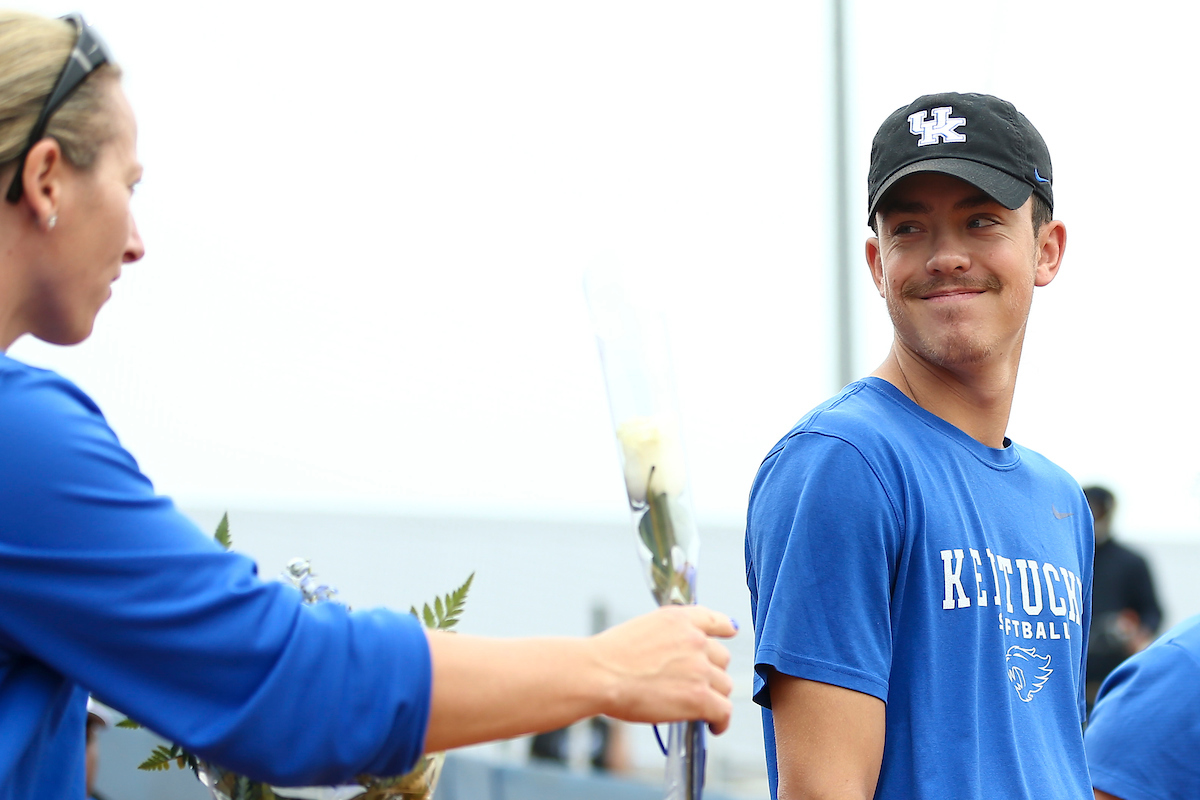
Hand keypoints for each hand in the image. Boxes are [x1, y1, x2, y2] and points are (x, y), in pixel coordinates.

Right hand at [587, 605, 735, 733]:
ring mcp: (700, 668)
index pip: (715, 620)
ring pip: (724, 685)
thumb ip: (669, 637)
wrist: (600, 674)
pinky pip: (724, 710)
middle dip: (712, 672)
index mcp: (679, 619)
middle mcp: (695, 639)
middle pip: (721, 658)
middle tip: (697, 685)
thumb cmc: (610, 657)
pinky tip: (712, 726)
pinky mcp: (699, 697)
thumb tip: (679, 658)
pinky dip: (721, 720)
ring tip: (701, 707)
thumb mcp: (642, 629)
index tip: (729, 633)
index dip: (725, 629)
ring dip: (714, 696)